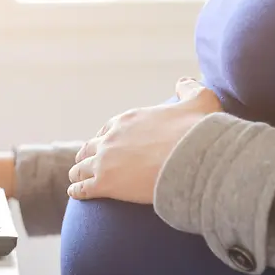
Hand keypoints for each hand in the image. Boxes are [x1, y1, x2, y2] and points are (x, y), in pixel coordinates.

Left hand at [67, 78, 221, 203]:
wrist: (193, 160)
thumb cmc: (197, 132)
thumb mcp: (200, 101)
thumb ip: (190, 90)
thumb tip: (183, 82)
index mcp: (127, 120)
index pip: (107, 129)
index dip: (104, 138)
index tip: (104, 144)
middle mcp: (111, 138)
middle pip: (90, 147)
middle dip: (87, 154)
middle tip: (85, 162)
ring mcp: (105, 161)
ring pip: (81, 167)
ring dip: (78, 172)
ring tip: (75, 179)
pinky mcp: (105, 184)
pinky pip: (83, 188)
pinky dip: (77, 190)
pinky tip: (75, 193)